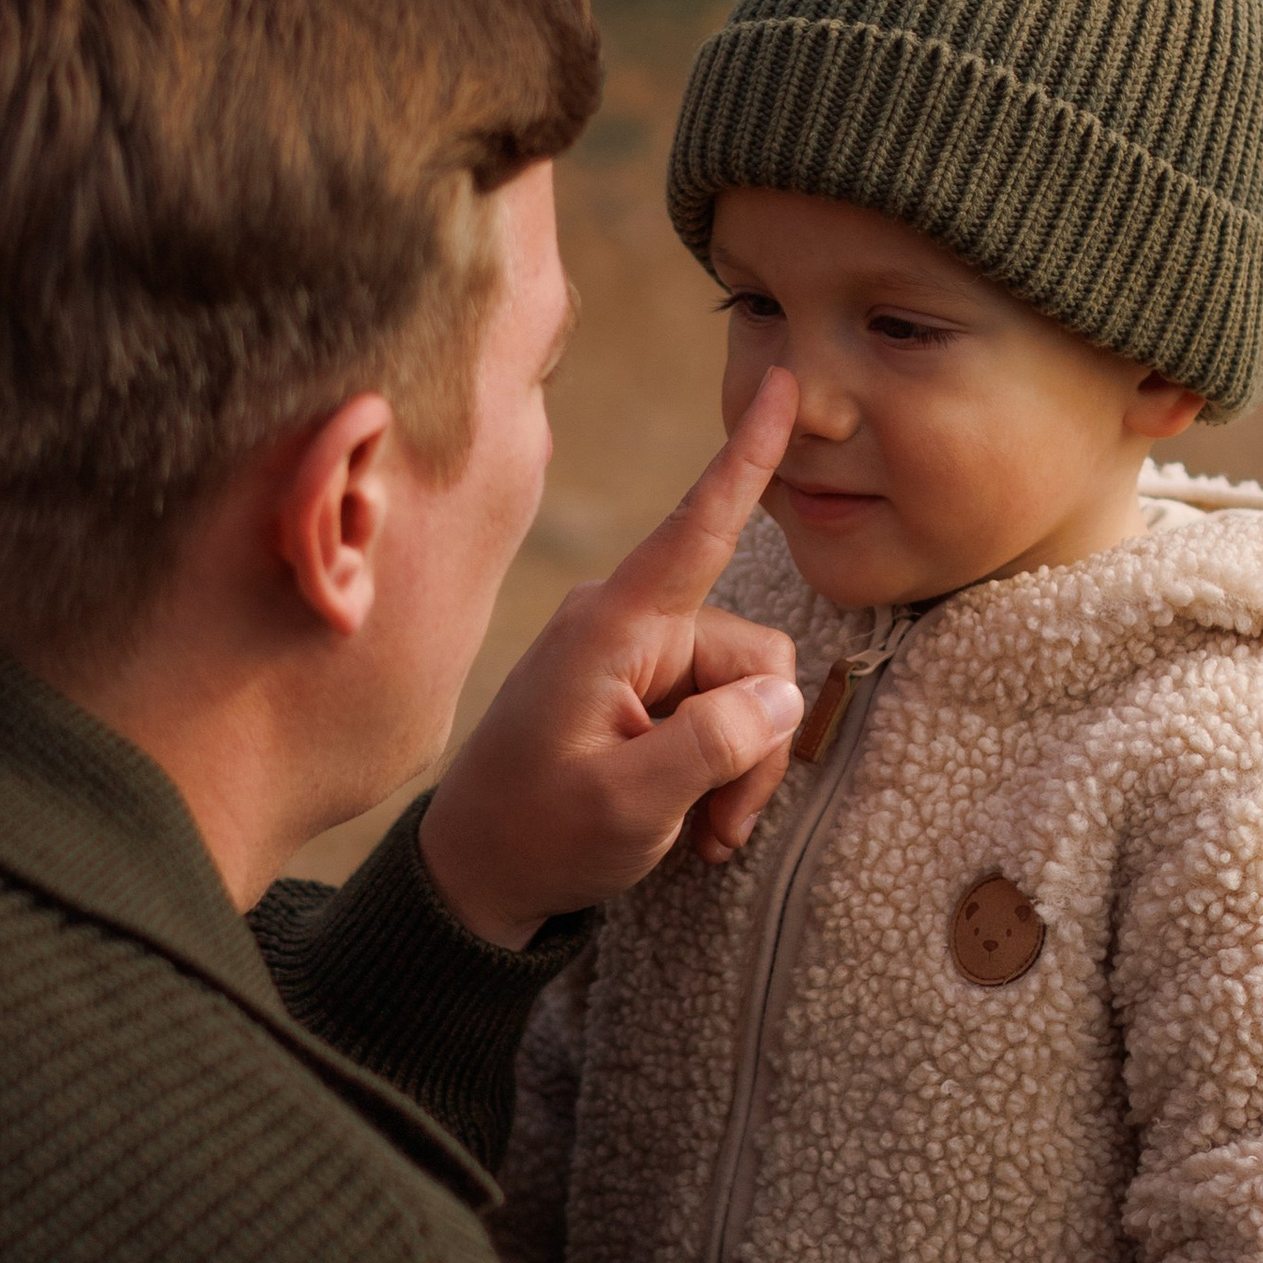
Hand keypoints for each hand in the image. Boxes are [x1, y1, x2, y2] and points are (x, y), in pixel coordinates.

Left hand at [417, 369, 805, 945]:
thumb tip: (781, 699)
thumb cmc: (536, 836)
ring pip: (748, 696)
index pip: (696, 529)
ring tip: (703, 835)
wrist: (479, 877)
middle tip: (722, 828)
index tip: (783, 385)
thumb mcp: (629, 805)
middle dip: (755, 744)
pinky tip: (692, 824)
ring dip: (740, 771)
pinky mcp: (645, 694)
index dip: (748, 458)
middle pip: (754, 657)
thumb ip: (713, 747)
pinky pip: (722, 716)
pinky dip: (720, 775)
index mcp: (612, 628)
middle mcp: (630, 626)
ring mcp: (638, 660)